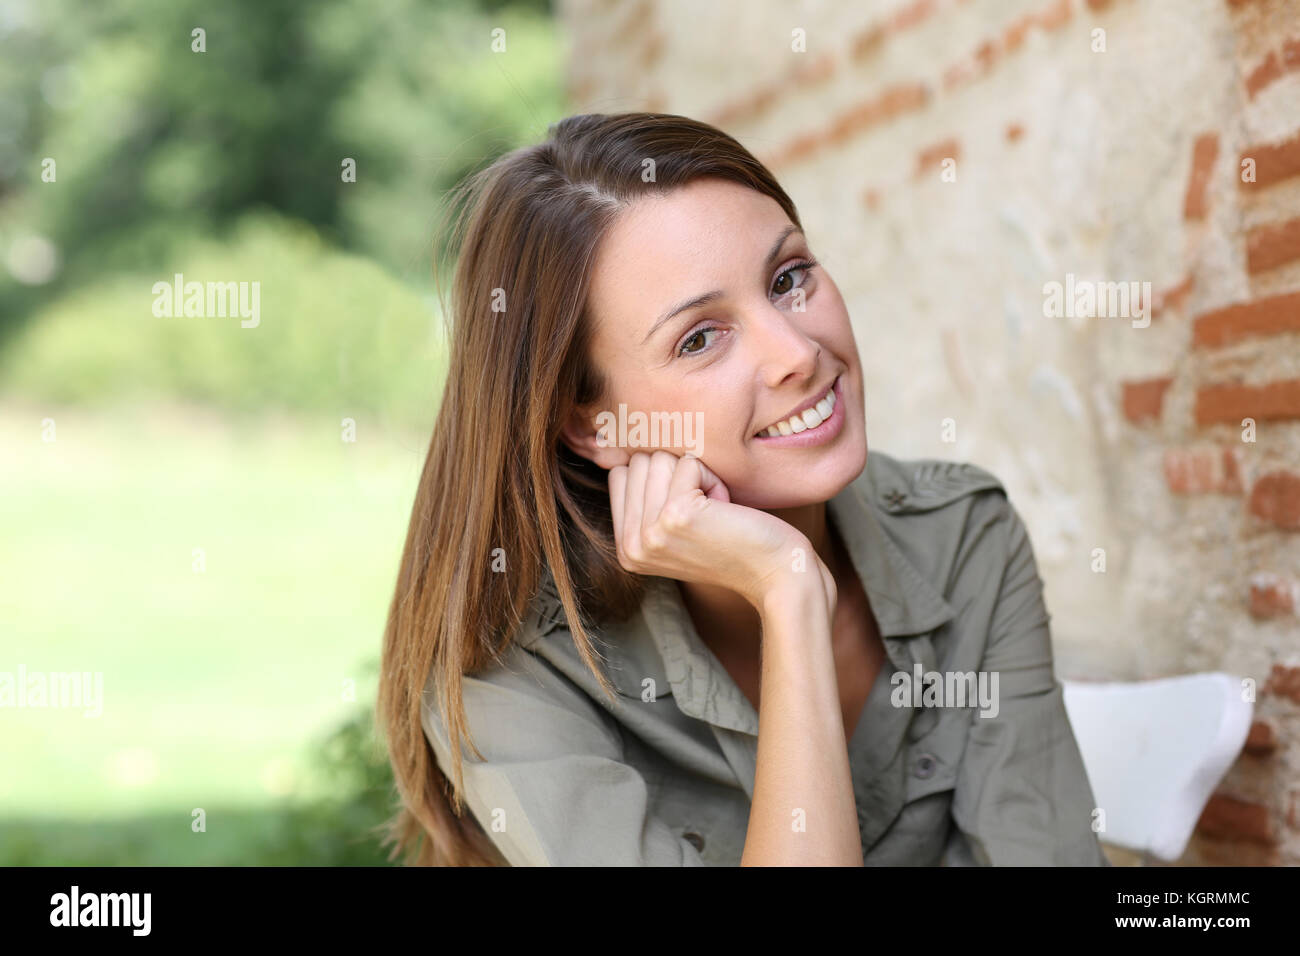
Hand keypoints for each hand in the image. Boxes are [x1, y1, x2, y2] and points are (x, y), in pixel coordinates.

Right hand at [607, 450, 829, 611]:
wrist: (776, 572)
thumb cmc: (734, 542)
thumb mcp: (675, 527)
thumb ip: (646, 498)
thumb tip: (613, 444)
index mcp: (626, 549)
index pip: (620, 475)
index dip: (662, 479)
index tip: (690, 511)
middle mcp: (631, 545)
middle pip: (638, 463)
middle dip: (679, 476)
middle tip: (707, 512)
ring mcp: (650, 532)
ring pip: (660, 458)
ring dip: (697, 476)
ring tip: (716, 511)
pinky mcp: (675, 515)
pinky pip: (688, 463)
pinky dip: (713, 478)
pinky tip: (725, 509)